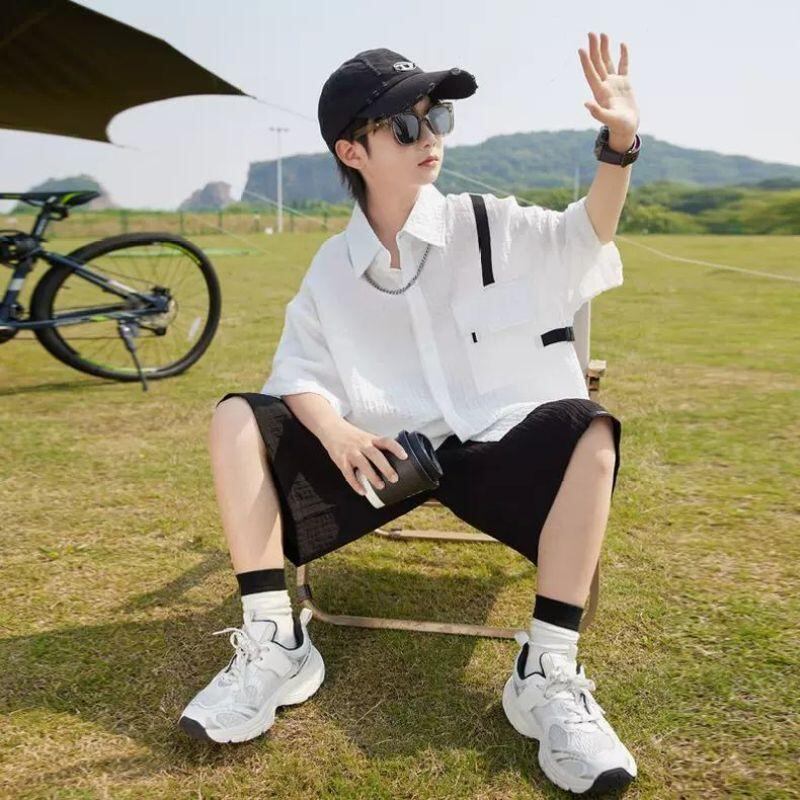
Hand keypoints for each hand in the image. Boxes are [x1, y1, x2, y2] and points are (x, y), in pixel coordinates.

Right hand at [320, 420, 408, 496]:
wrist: (330, 428)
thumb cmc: (351, 435)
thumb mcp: (365, 437)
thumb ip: (376, 447)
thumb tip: (393, 460)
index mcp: (370, 439)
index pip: (386, 441)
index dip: (396, 448)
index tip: (404, 456)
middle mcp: (361, 444)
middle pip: (375, 455)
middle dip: (385, 467)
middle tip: (394, 479)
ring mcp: (351, 452)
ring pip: (363, 464)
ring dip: (372, 476)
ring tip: (380, 486)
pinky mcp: (340, 460)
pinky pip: (348, 474)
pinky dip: (355, 484)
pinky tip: (362, 491)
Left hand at [578, 32, 639, 149]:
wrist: (626, 129)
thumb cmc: (618, 127)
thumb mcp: (608, 120)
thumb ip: (598, 112)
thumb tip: (586, 103)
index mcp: (600, 93)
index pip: (591, 74)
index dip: (586, 62)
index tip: (581, 49)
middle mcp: (605, 85)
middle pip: (597, 64)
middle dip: (594, 48)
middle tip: (591, 33)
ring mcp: (614, 83)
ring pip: (608, 62)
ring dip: (605, 48)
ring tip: (603, 34)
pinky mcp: (624, 83)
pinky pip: (623, 66)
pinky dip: (623, 55)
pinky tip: (622, 44)